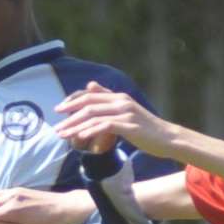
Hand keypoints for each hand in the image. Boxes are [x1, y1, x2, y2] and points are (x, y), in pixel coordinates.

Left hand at [55, 81, 175, 156]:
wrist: (168, 139)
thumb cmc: (147, 129)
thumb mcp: (126, 111)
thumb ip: (108, 100)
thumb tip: (91, 85)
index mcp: (118, 97)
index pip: (89, 94)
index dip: (72, 100)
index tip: (59, 109)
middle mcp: (120, 101)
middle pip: (88, 104)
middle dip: (69, 113)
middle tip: (56, 123)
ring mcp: (125, 112)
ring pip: (93, 115)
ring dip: (75, 125)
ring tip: (62, 134)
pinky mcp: (129, 125)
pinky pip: (104, 126)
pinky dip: (90, 131)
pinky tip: (80, 138)